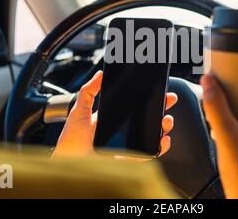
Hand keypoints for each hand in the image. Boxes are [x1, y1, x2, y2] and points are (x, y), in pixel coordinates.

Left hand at [52, 70, 177, 158]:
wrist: (69, 163)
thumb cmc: (71, 141)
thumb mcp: (79, 111)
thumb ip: (88, 92)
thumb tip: (99, 74)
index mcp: (113, 119)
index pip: (135, 106)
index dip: (148, 98)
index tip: (157, 89)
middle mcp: (123, 131)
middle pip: (148, 118)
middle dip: (161, 108)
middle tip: (168, 99)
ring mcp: (128, 144)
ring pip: (152, 134)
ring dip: (163, 125)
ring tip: (166, 119)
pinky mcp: (130, 158)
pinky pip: (149, 153)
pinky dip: (160, 147)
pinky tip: (163, 139)